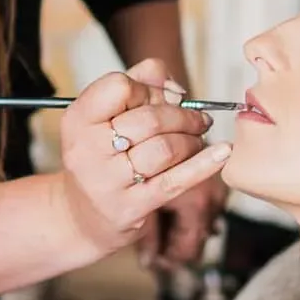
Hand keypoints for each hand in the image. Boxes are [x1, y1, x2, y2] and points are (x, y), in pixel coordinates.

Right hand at [55, 59, 230, 259]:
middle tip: (199, 120)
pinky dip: (204, 164)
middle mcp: (85, 150)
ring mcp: (106, 182)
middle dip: (184, 116)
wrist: (84, 215)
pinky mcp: (129, 208)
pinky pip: (175, 181)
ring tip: (197, 139)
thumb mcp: (106, 115)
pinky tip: (223, 152)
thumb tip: (175, 87)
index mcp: (77, 119)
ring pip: (166, 148)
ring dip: (192, 140)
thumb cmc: (102, 156)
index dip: (147, 88)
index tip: (159, 98)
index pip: (119, 86)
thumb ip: (140, 83)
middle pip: (150, 119)